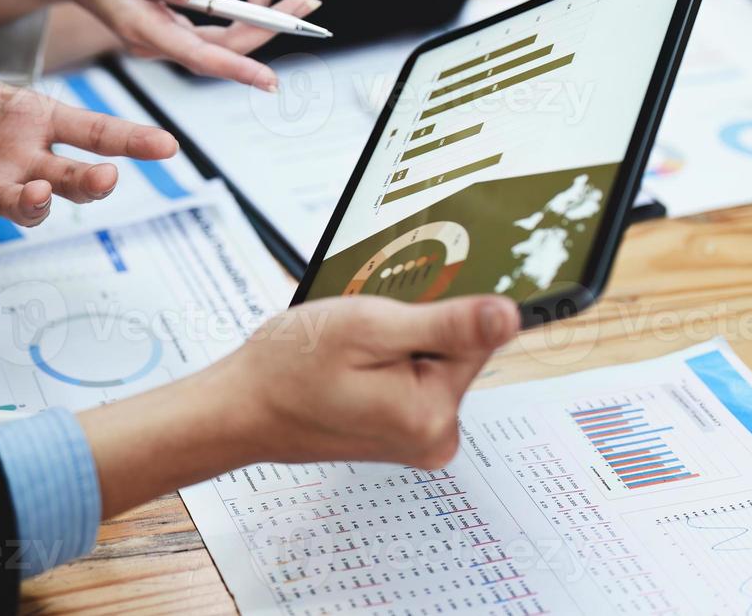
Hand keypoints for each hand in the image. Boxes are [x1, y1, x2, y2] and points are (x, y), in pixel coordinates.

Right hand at [0, 0, 321, 89]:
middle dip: (267, 30)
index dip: (236, 68)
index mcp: (141, 27)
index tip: (269, 80)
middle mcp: (155, 40)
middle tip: (306, 5)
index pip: (197, 55)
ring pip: (222, 42)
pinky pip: (214, 30)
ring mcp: (164, 36)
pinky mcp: (170, 26)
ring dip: (262, 22)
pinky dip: (243, 12)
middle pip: (220, 50)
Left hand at [0, 28, 177, 229]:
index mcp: (32, 116)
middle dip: (93, 180)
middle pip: (72, 174)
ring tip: (40, 192)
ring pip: (32, 203)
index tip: (167, 145)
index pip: (91, 129)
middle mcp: (22, 156)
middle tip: (107, 179)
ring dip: (40, 201)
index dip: (130, 138)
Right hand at [219, 295, 519, 467]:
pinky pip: (413, 380)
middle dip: (410, 329)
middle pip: (455, 351)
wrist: (242, 407)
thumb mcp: (368, 328)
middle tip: (358, 335)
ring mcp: (418, 440)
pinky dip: (386, 363)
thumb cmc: (287, 369)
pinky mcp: (402, 434)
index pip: (474, 336)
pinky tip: (351, 367)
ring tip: (348, 353)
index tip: (389, 315)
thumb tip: (509, 316)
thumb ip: (446, 325)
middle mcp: (435, 437)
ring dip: (395, 345)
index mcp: (433, 414)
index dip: (429, 312)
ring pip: (430, 361)